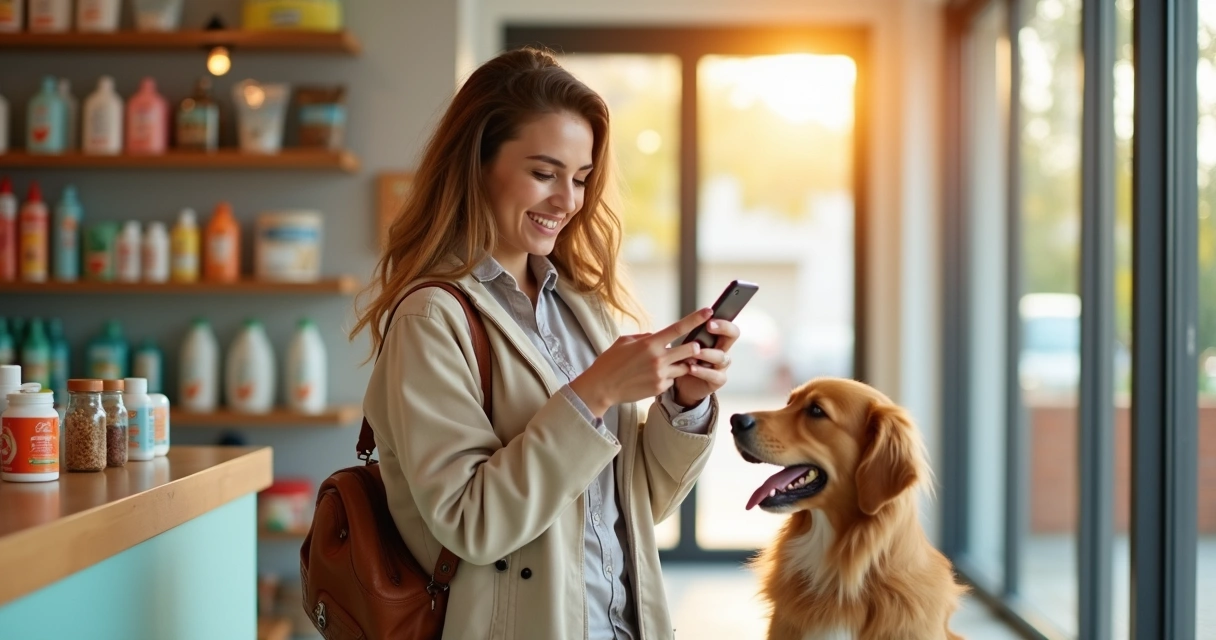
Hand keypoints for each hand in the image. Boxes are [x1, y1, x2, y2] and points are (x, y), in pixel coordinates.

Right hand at [569, 308, 713, 416]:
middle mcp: (658, 359)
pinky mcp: (659, 388)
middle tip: (693, 346)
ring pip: (684, 367)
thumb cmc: (610, 362)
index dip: (696, 319)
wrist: (602, 387)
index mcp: (650, 343)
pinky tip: (652, 377)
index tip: (708, 311)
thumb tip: (659, 335)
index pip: (678, 328)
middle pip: (691, 350)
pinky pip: (673, 380)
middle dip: (695, 347)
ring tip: (663, 364)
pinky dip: (668, 377)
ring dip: (681, 364)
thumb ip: (646, 336)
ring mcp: (660, 375)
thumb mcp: (625, 341)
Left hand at [672, 318, 740, 407]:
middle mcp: (722, 350)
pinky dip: (702, 371)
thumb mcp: (684, 345)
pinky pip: (714, 374)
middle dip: (723, 328)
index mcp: (716, 339)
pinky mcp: (718, 380)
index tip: (710, 316)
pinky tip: (691, 368)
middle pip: (732, 335)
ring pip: (721, 356)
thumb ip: (688, 335)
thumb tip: (681, 321)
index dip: (723, 321)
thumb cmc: (683, 361)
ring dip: (706, 353)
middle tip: (709, 326)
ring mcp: (721, 366)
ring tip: (693, 353)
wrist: (682, 385)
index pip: (727, 325)